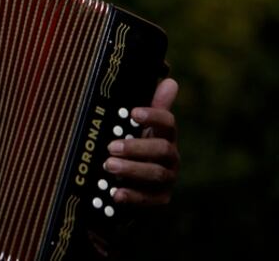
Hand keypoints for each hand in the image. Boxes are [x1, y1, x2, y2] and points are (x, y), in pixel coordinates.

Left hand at [104, 77, 179, 205]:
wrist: (135, 180)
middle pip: (162, 150)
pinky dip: (132, 196)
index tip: (133, 113)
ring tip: (108, 165)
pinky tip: (115, 193)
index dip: (154, 116)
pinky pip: (150, 199)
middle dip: (137, 147)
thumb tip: (170, 80)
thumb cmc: (136, 145)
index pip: (168, 123)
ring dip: (131, 169)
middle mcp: (171, 157)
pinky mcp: (160, 198)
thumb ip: (152, 106)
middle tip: (112, 146)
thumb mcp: (139, 126)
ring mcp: (168, 178)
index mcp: (166, 135)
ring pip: (156, 174)